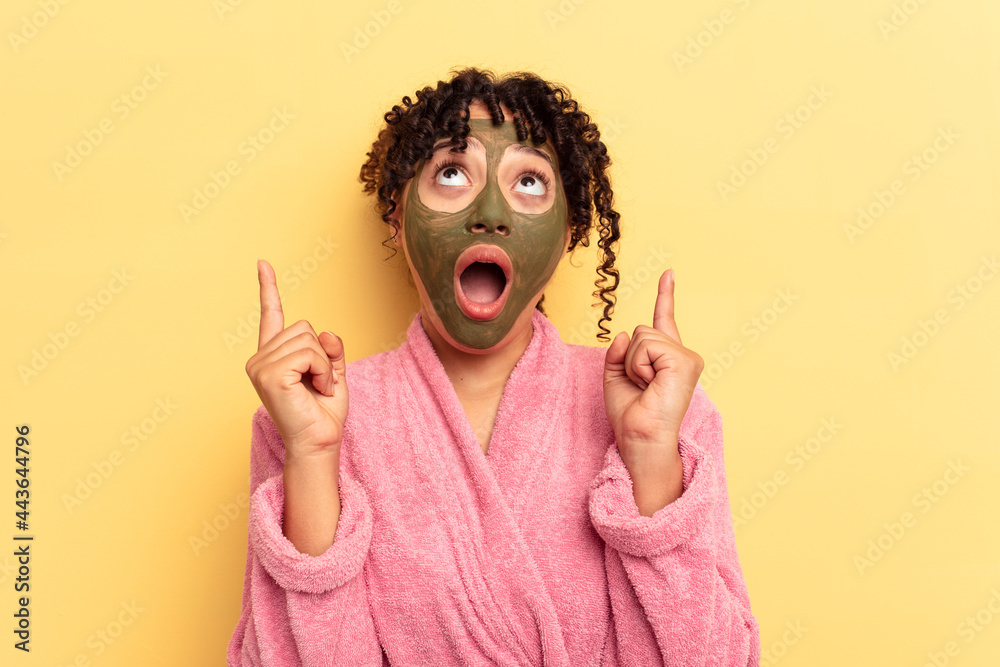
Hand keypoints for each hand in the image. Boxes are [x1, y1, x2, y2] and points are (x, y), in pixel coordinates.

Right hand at [245, 259, 347, 457]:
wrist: (320, 442)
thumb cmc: (323, 413)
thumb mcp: (333, 371)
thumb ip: (329, 347)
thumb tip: (324, 332)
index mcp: (273, 356)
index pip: (271, 315)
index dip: (268, 288)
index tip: (263, 263)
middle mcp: (260, 358)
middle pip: (305, 327)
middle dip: (322, 355)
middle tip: (318, 384)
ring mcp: (260, 365)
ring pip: (309, 339)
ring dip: (324, 366)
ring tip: (316, 389)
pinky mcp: (269, 373)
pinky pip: (310, 353)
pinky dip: (322, 371)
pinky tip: (315, 390)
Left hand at [603, 269, 703, 463]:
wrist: (639, 439)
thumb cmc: (630, 416)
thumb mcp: (615, 377)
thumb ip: (618, 352)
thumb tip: (624, 333)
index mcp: (667, 359)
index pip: (664, 320)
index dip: (665, 295)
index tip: (668, 273)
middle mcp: (683, 356)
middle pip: (641, 330)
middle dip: (629, 358)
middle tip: (641, 387)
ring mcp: (687, 359)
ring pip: (642, 337)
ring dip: (633, 364)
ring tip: (645, 388)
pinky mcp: (684, 362)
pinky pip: (645, 346)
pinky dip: (638, 366)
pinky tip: (650, 385)